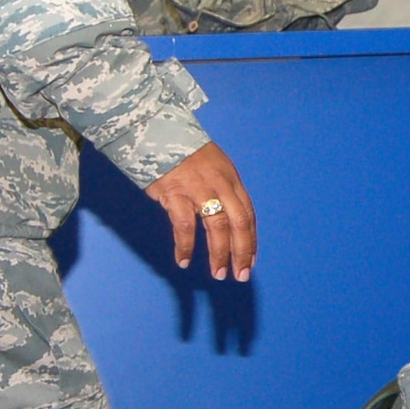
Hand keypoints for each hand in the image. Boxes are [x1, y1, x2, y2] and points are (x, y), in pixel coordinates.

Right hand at [145, 141, 255, 281]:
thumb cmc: (185, 154)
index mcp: (231, 178)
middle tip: (240, 275)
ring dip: (219, 253)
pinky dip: (185, 246)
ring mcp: (198, 189)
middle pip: (238, 223)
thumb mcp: (214, 167)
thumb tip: (228, 221)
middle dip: (241, 252)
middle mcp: (220, 184)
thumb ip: (223, 191)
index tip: (250, 261)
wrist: (159, 133)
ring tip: (218, 273)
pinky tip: (183, 260)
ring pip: (217, 226)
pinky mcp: (176, 194)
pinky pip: (184, 226)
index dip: (250, 240)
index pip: (247, 214)